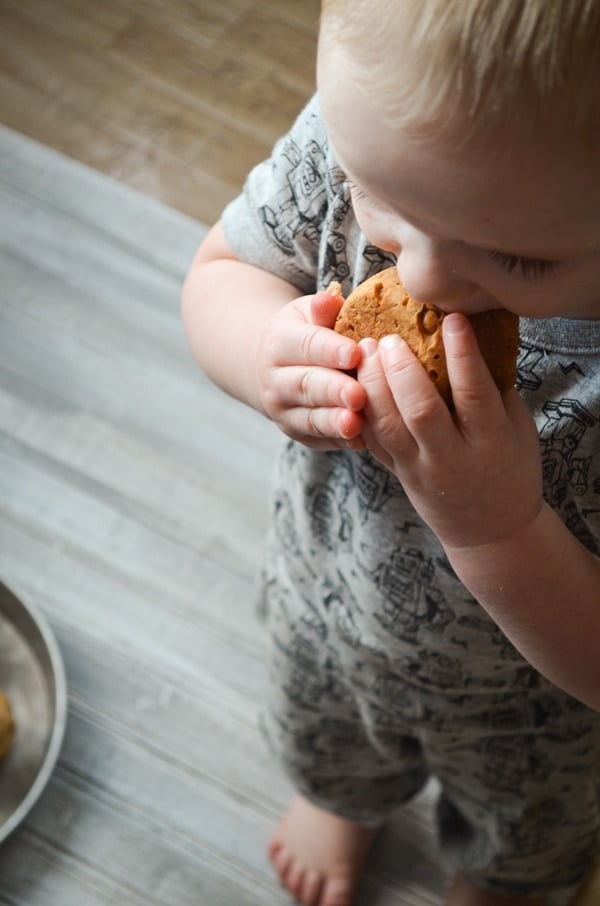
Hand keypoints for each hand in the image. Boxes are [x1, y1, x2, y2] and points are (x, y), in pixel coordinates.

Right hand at [256, 289, 366, 449]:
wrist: (274, 368)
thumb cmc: (306, 334)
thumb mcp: (308, 314)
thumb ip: (323, 310)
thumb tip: (331, 297)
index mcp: (280, 343)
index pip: (306, 345)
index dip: (330, 350)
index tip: (356, 353)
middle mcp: (276, 380)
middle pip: (306, 385)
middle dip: (333, 391)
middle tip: (358, 394)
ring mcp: (285, 411)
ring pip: (310, 418)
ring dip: (334, 422)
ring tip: (355, 423)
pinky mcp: (298, 434)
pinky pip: (320, 440)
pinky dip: (340, 442)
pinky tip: (361, 442)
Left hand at [357, 313, 542, 548]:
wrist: (491, 529)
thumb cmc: (510, 467)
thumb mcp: (517, 429)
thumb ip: (498, 389)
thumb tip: (479, 333)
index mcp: (491, 442)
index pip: (475, 394)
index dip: (463, 356)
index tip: (452, 319)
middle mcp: (453, 457)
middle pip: (420, 411)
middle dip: (401, 370)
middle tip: (387, 337)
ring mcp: (421, 469)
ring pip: (387, 426)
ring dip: (372, 385)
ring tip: (363, 350)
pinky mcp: (398, 473)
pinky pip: (372, 442)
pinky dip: (360, 410)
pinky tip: (353, 380)